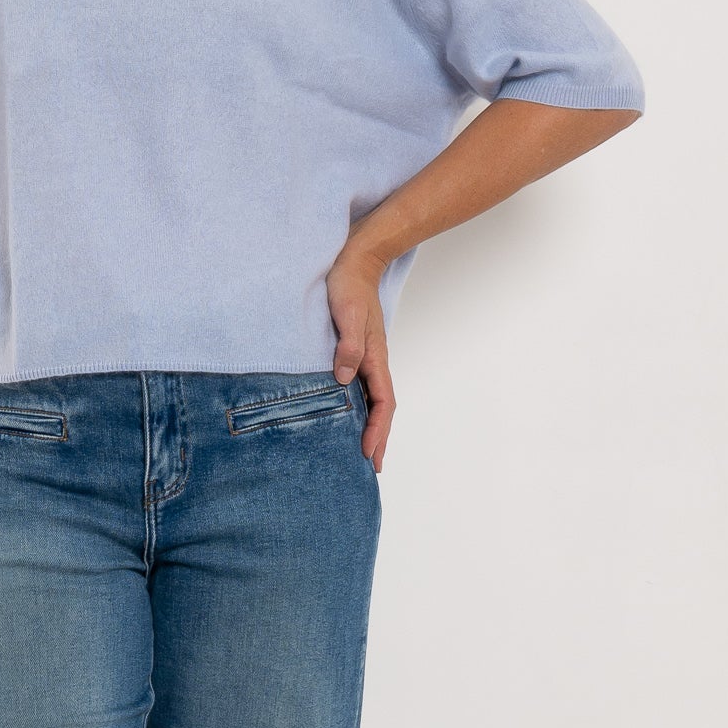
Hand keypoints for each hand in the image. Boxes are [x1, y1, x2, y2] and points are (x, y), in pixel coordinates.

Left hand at [326, 247, 394, 469]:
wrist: (355, 261)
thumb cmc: (349, 285)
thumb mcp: (348, 314)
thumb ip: (348, 346)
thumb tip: (344, 378)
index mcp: (375, 357)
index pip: (382, 402)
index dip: (377, 429)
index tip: (370, 452)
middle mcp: (374, 362)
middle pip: (382, 408)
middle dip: (380, 438)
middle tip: (374, 466)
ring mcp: (366, 358)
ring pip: (374, 400)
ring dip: (373, 426)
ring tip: (367, 451)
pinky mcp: (356, 353)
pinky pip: (362, 389)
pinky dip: (361, 409)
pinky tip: (351, 417)